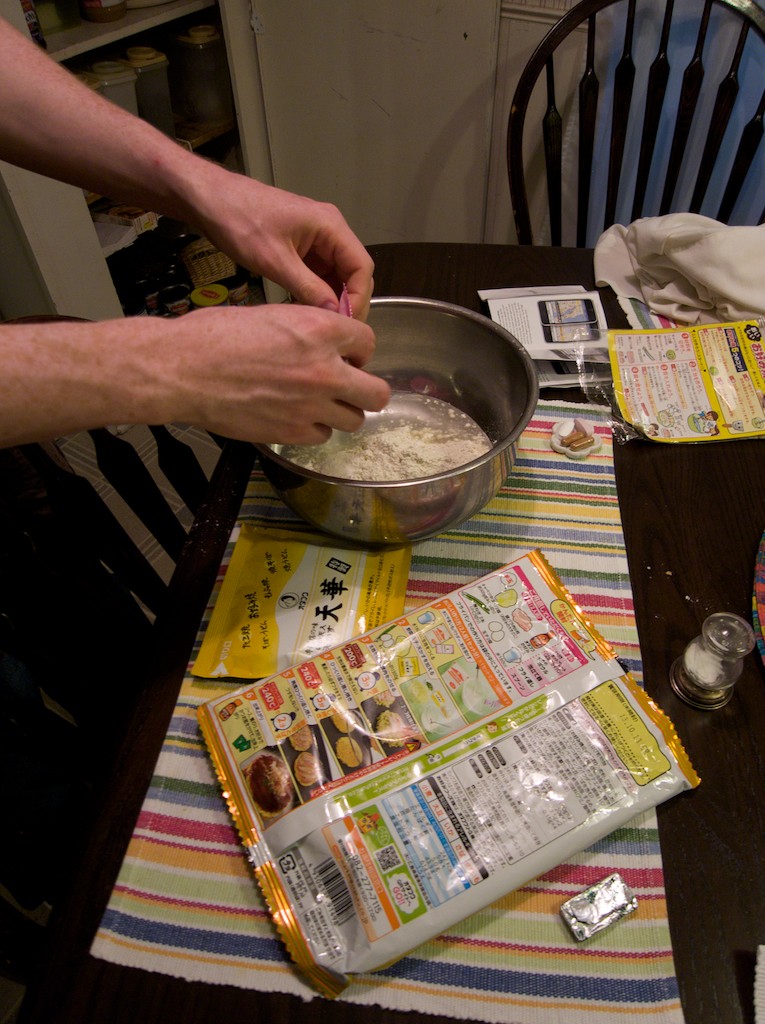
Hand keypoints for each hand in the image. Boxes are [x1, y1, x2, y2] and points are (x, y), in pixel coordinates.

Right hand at [158, 303, 389, 442]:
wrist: (183, 369)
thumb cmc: (216, 335)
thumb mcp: (271, 315)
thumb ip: (308, 330)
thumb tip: (327, 343)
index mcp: (320, 330)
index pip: (368, 342)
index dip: (358, 350)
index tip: (346, 355)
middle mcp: (324, 370)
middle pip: (376, 393)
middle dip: (365, 389)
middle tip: (347, 387)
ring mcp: (310, 406)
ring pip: (354, 420)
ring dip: (340, 412)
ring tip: (317, 403)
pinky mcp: (292, 433)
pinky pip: (322, 436)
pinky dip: (313, 428)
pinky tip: (294, 416)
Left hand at [187, 173, 374, 319]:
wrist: (210, 200)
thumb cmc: (240, 222)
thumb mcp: (275, 261)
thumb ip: (308, 288)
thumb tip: (333, 315)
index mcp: (331, 225)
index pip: (361, 267)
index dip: (358, 298)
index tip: (346, 324)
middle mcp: (330, 230)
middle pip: (353, 272)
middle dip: (347, 302)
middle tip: (335, 331)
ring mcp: (317, 238)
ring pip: (337, 275)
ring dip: (331, 299)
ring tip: (319, 324)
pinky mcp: (303, 246)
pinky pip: (319, 273)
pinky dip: (316, 292)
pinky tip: (305, 310)